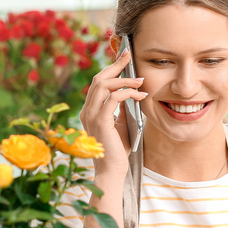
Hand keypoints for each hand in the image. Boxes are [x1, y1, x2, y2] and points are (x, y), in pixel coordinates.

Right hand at [79, 48, 147, 180]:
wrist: (112, 171)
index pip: (98, 83)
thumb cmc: (117, 150)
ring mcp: (91, 116)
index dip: (110, 68)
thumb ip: (120, 108)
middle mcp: (87, 111)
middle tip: (130, 55)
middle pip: (99, 79)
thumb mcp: (119, 124)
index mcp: (89, 110)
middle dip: (115, 65)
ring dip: (124, 79)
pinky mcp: (100, 121)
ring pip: (103, 85)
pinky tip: (140, 96)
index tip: (123, 57)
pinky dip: (127, 93)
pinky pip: (113, 98)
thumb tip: (130, 91)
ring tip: (140, 81)